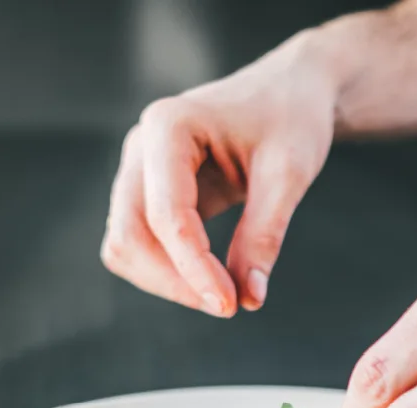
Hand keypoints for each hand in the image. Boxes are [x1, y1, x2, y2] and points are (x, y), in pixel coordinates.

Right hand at [101, 33, 335, 315]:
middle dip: (175, 281)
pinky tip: (211, 279)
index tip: (232, 305)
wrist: (289, 92)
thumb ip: (264, 235)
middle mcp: (142, 147)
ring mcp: (140, 170)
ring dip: (166, 281)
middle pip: (130, 236)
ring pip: (125, 245)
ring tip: (223, 294)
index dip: (194, 269)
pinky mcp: (150, 193)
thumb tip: (249, 298)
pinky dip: (168, 271)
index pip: (167, 216)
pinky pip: (140, 245)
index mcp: (169, 126)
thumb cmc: (291, 118)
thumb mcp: (288, 174)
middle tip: (230, 304)